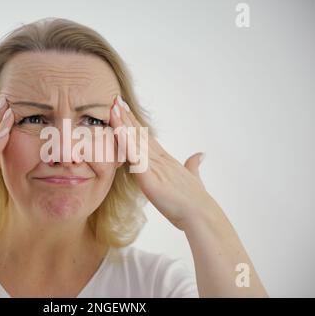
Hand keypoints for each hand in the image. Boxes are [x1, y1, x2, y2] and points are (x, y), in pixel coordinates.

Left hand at [109, 95, 216, 229]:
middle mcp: (159, 159)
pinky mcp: (149, 178)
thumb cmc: (195, 201)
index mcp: (166, 160)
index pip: (147, 137)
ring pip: (136, 141)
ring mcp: (155, 167)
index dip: (135, 123)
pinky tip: (117, 132)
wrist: (201, 216)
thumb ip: (193, 165)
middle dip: (127, 117)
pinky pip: (135, 158)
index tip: (126, 109)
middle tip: (115, 100)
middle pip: (139, 134)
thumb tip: (200, 154)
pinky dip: (126, 144)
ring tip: (113, 108)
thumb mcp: (192, 178)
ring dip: (123, 125)